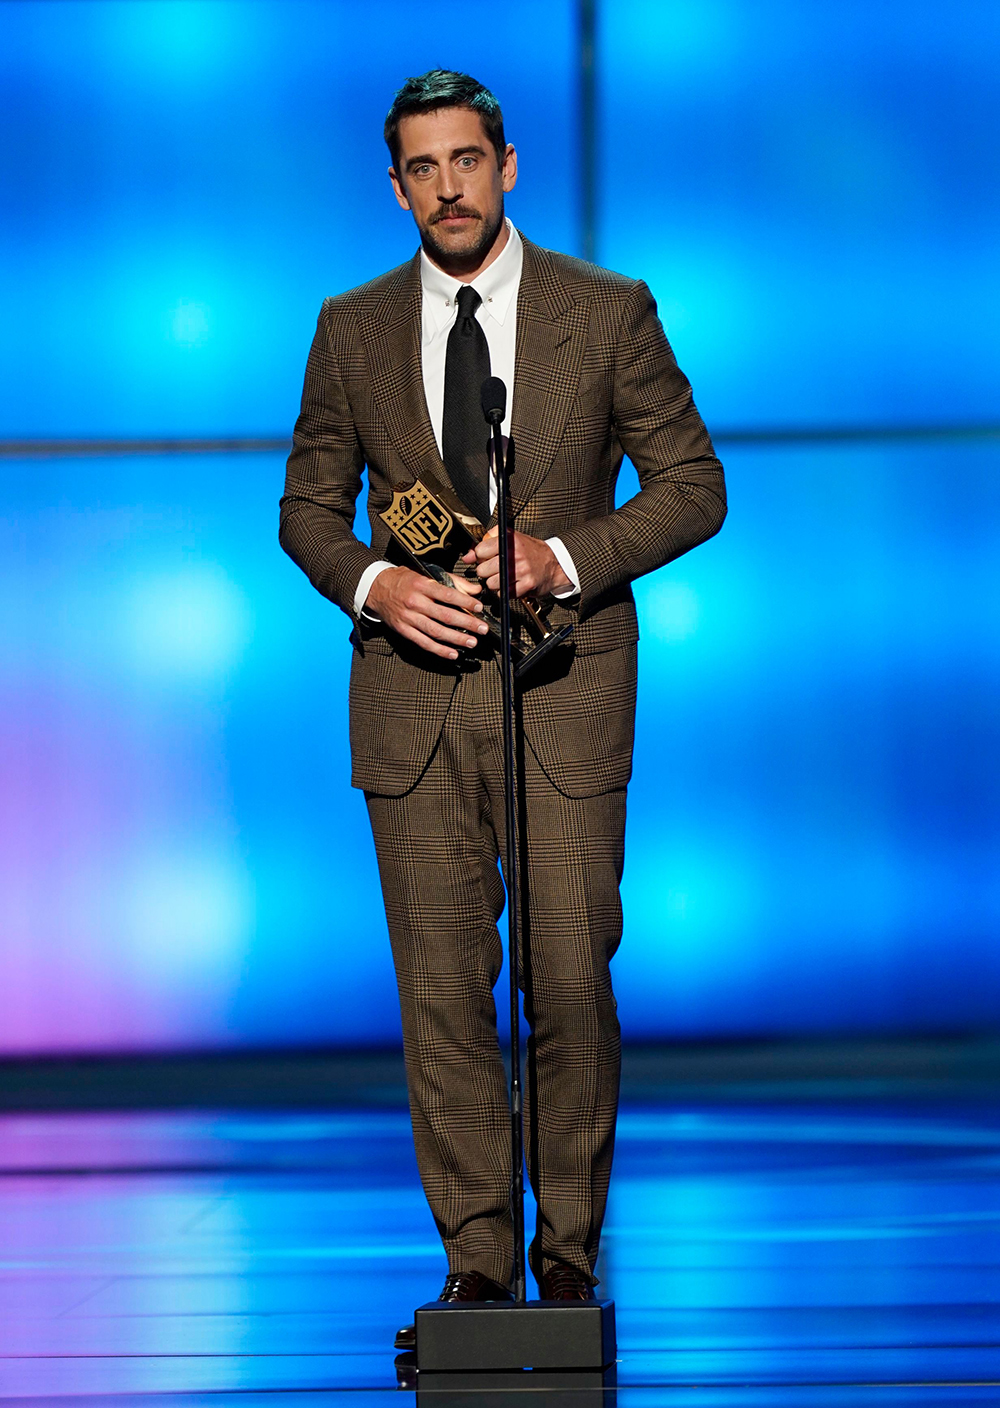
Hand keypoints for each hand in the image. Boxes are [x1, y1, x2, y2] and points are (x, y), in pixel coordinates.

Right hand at [364, 567, 487, 659]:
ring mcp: (409, 618)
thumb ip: (451, 581)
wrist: (376, 588)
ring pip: (436, 631)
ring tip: (471, 642)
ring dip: (456, 639)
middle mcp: (415, 602)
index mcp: (421, 585)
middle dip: (467, 623)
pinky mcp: (404, 630)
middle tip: (482, 629)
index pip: (447, 595)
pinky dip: (439, 650)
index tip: (479, 608)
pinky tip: (453, 653)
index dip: (465, 602)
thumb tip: (474, 590)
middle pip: (445, 615)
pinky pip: (424, 643)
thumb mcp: (425, 573)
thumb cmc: (403, 580)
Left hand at [462, 528, 571, 597]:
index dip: (480, 556)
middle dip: (485, 571)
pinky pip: (503, 593)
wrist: (553, 564)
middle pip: (483, 570)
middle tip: (494, 569)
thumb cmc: (530, 551)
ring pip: (491, 584)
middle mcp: (515, 555)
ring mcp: (521, 571)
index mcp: (509, 540)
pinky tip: (511, 583)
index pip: (480, 551)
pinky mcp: (526, 585)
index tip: (485, 557)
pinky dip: (505, 591)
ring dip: (494, 583)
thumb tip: (468, 555)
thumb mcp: (510, 537)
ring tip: (503, 576)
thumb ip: (486, 542)